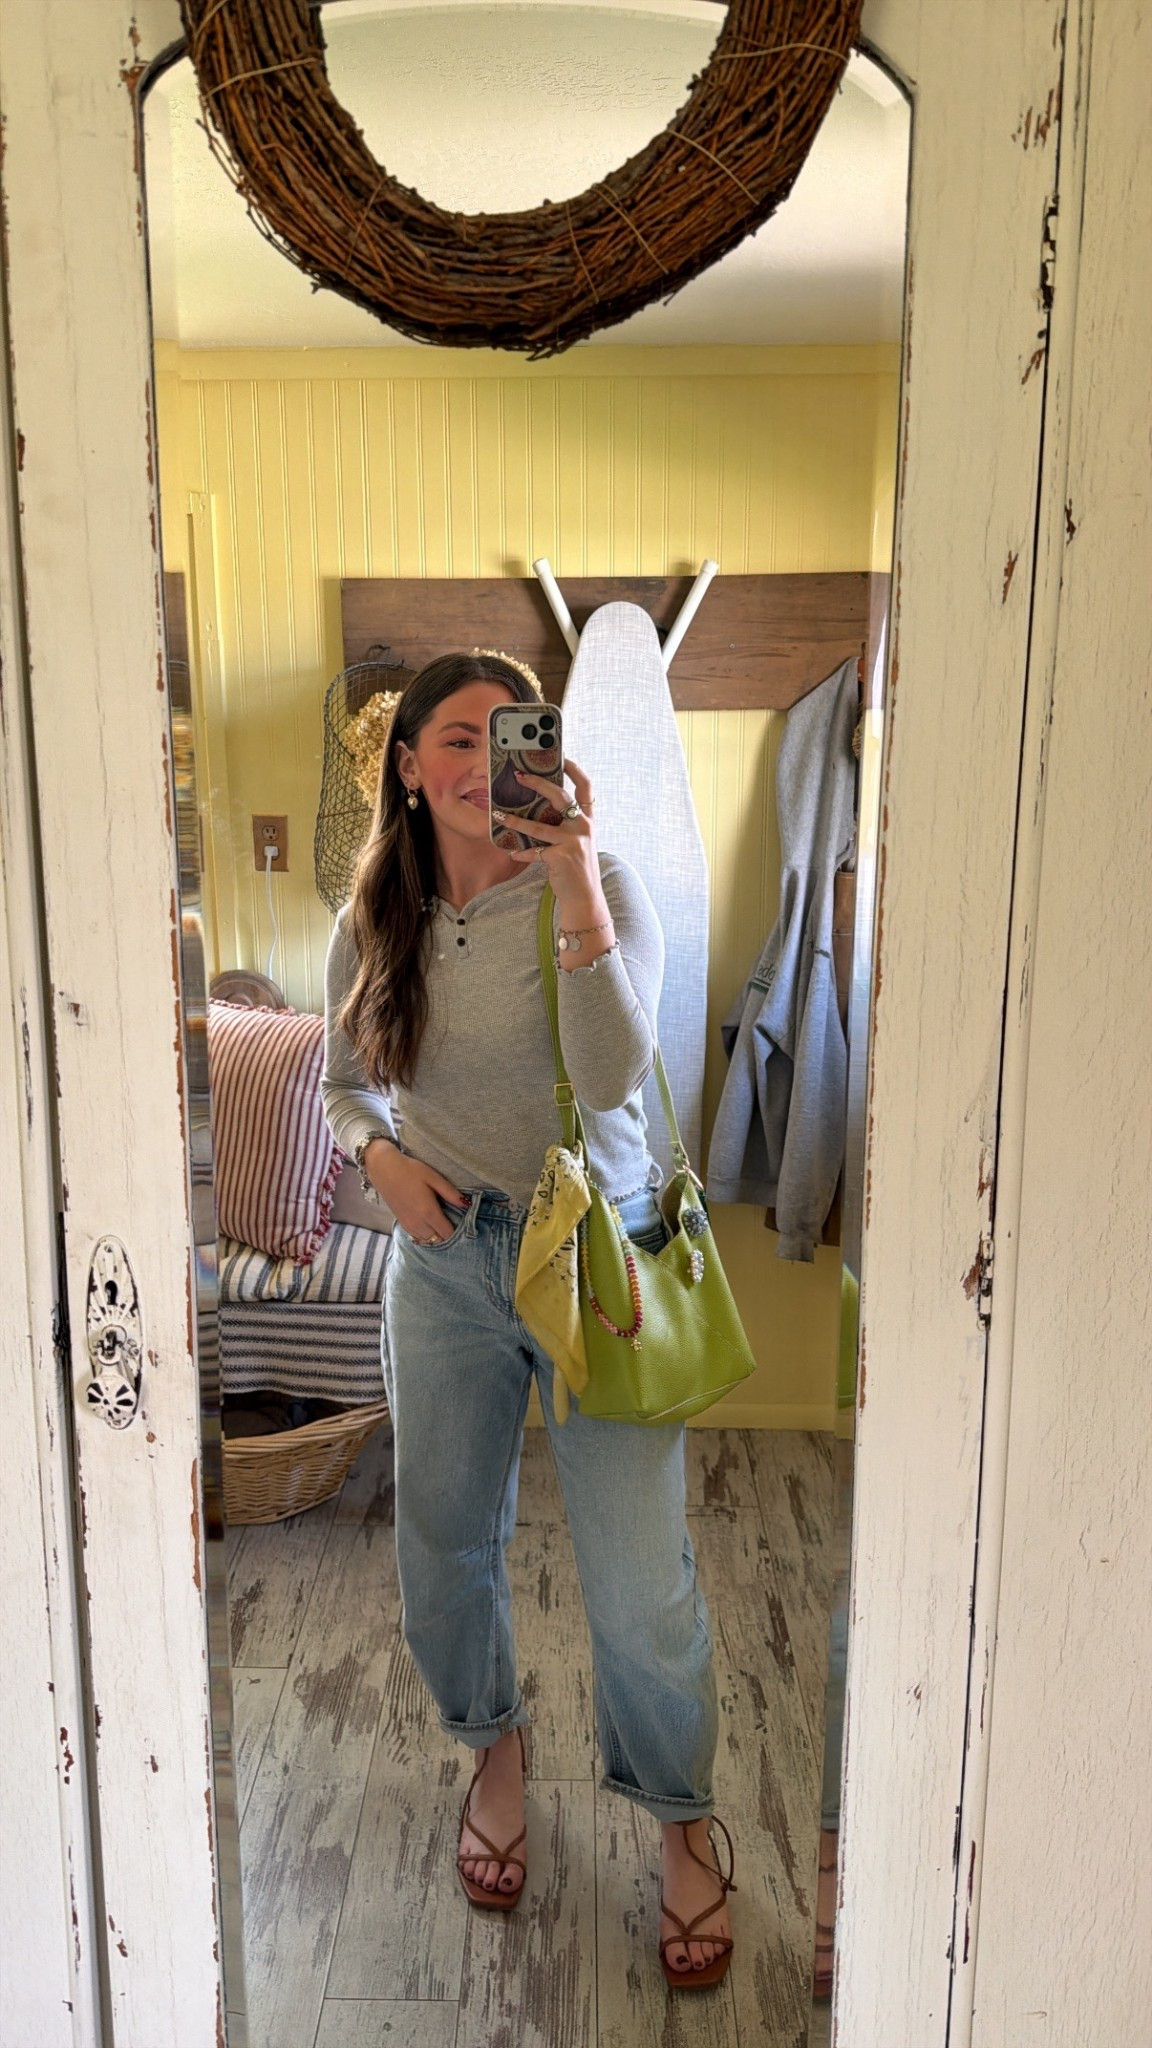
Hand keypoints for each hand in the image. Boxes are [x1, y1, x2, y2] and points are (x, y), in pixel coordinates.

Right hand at [362, 1138, 464, 1242]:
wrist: (384, 1169)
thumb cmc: (411, 1171)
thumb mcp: (434, 1178)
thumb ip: (451, 1193)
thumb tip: (467, 1204)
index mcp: (428, 1212)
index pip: (448, 1234)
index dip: (458, 1233)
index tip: (464, 1225)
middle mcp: (418, 1223)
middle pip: (438, 1240)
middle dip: (448, 1236)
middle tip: (455, 1224)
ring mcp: (408, 1225)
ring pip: (428, 1241)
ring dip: (437, 1236)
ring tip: (443, 1224)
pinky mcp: (402, 1223)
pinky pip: (418, 1237)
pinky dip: (426, 1235)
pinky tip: (430, 1224)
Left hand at [494, 756, 603, 913]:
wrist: (586, 897)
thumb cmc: (577, 868)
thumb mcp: (578, 842)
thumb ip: (566, 824)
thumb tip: (539, 809)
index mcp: (589, 820)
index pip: (586, 786)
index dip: (574, 769)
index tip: (561, 756)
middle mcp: (584, 827)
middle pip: (560, 796)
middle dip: (538, 783)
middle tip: (519, 776)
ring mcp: (573, 842)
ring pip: (538, 826)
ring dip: (516, 821)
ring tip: (499, 816)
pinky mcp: (561, 857)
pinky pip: (534, 851)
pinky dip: (522, 852)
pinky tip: (512, 852)